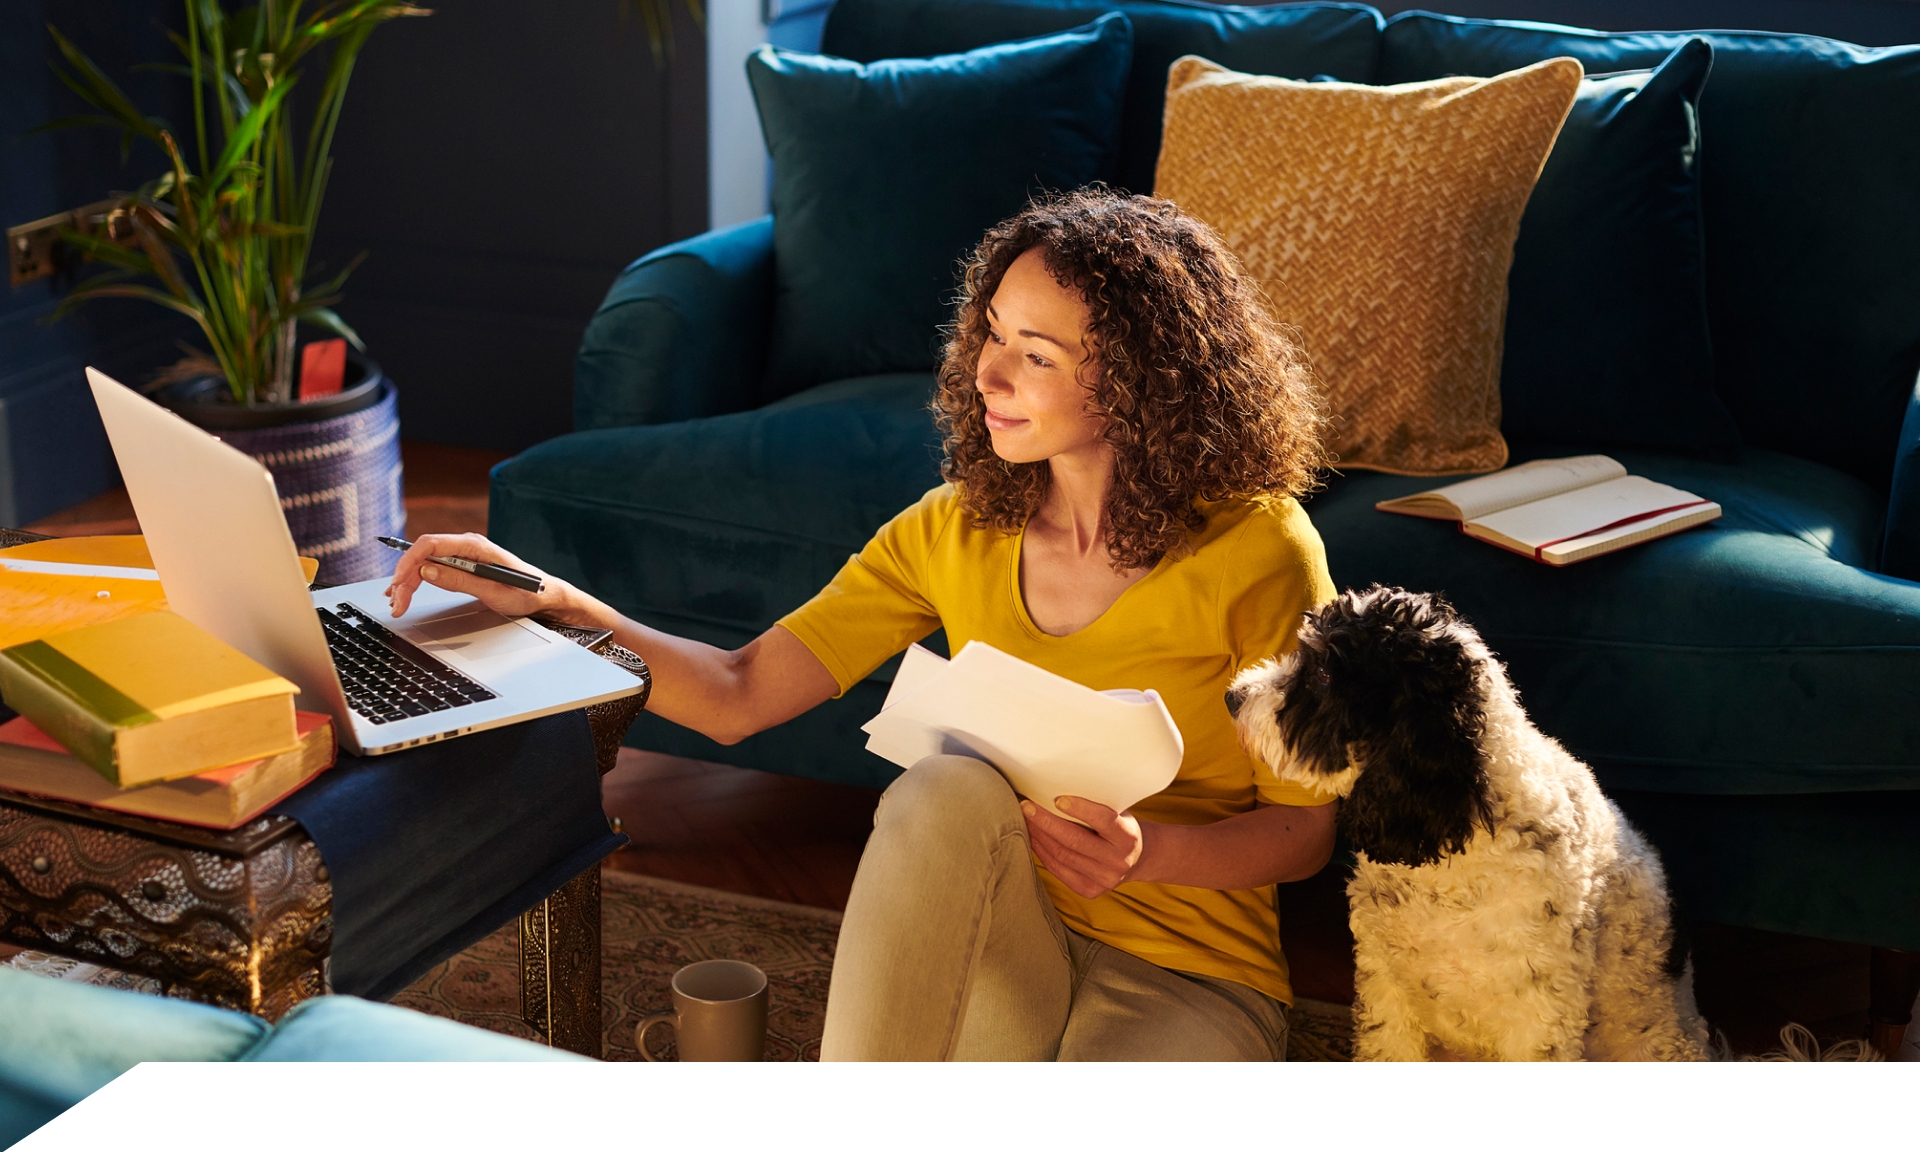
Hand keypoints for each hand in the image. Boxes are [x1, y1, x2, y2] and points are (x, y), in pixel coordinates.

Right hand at [384, 532, 597, 623]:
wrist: (544, 594)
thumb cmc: (525, 592)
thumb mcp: (493, 591)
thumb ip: (460, 580)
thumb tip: (428, 571)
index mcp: (475, 546)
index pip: (430, 544)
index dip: (409, 562)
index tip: (398, 582)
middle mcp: (467, 545)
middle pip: (423, 555)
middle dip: (405, 578)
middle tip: (396, 603)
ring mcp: (464, 554)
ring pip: (425, 562)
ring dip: (407, 581)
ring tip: (396, 602)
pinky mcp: (463, 564)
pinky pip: (433, 568)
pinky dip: (417, 580)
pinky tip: (404, 591)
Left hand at [1020, 795, 1148, 899]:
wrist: (1135, 860)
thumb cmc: (1118, 827)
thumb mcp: (1118, 813)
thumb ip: (1096, 806)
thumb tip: (1054, 790)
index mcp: (1128, 836)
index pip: (1103, 820)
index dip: (1079, 809)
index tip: (1057, 798)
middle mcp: (1118, 860)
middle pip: (1075, 840)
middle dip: (1046, 822)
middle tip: (1026, 806)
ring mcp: (1104, 879)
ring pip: (1062, 855)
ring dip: (1039, 836)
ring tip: (1025, 820)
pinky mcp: (1089, 890)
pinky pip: (1058, 869)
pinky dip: (1042, 852)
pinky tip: (1033, 838)